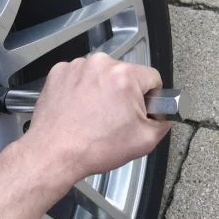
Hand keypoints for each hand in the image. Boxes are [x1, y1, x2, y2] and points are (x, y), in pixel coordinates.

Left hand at [20, 53, 171, 185]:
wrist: (53, 154)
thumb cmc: (93, 148)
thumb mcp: (143, 141)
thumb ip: (163, 124)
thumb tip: (166, 116)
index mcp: (124, 76)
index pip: (152, 77)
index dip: (151, 97)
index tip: (142, 111)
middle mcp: (100, 64)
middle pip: (125, 75)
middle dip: (124, 94)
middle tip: (115, 119)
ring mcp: (77, 66)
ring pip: (102, 75)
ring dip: (102, 90)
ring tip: (94, 116)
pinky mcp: (59, 73)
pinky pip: (80, 77)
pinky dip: (82, 90)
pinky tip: (80, 110)